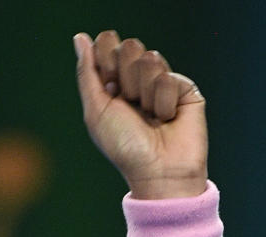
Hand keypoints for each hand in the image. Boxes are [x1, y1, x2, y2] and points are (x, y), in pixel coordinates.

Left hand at [74, 30, 207, 198]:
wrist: (158, 170)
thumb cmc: (124, 146)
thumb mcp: (96, 110)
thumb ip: (87, 73)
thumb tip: (80, 38)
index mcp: (112, 83)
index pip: (107, 44)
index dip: (106, 59)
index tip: (108, 88)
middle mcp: (136, 80)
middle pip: (129, 46)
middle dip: (125, 77)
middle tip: (129, 105)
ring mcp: (162, 82)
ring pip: (150, 58)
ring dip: (143, 93)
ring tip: (149, 117)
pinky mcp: (185, 88)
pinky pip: (169, 77)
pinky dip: (163, 103)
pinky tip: (167, 119)